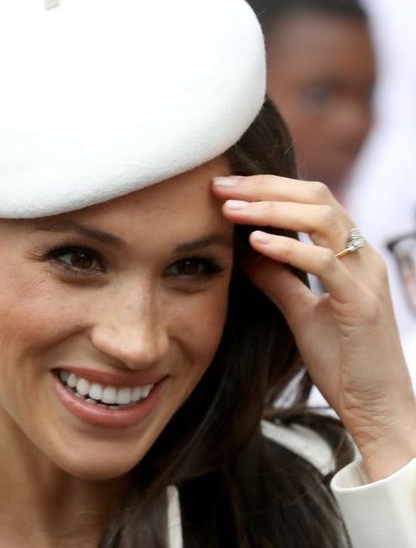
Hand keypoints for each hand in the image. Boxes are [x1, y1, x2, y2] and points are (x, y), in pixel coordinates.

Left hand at [213, 174, 415, 480]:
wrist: (375, 410)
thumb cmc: (342, 360)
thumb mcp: (300, 312)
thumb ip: (278, 278)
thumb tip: (247, 250)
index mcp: (350, 255)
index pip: (311, 200)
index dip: (268, 188)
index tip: (225, 188)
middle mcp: (362, 257)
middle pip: (317, 197)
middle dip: (264, 187)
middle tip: (220, 186)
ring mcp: (365, 279)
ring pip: (324, 220)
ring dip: (271, 209)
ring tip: (230, 208)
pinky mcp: (362, 305)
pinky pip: (325, 263)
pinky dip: (289, 248)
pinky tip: (255, 242)